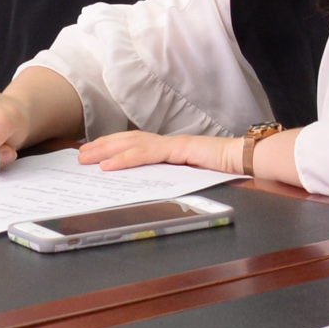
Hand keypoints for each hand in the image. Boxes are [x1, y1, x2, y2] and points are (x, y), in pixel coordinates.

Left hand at [78, 130, 231, 172]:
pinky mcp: (180, 149)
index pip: (136, 144)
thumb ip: (172, 177)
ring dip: (106, 151)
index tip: (93, 153)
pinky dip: (126, 159)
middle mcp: (169, 143)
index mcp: (171, 149)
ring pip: (133, 144)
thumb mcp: (191, 176)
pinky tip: (110, 166)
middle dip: (102, 146)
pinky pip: (148, 154)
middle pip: (128, 140)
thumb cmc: (226, 170)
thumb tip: (148, 187)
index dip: (112, 146)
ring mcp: (174, 144)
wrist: (249, 161)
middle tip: (80, 155)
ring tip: (87, 159)